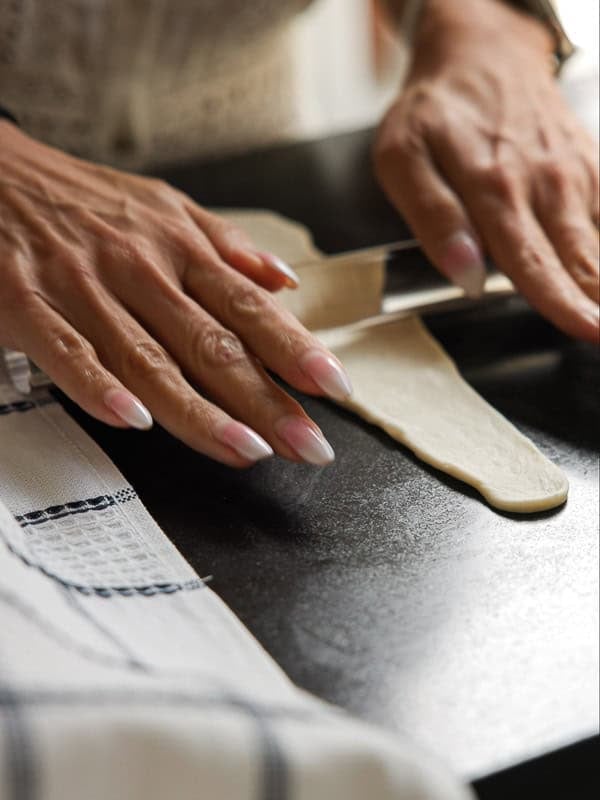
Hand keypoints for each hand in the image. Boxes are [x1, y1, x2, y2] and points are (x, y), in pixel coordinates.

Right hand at [0, 122, 351, 465]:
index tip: (334, 388)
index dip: (295, 349)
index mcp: (179, 247)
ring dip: (201, 410)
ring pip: (150, 359)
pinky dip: (100, 388)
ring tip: (246, 451)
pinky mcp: (28, 304)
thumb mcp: (165, 205)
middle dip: (266, 399)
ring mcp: (84, 288)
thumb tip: (284, 281)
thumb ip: (227, 246)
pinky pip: (69, 351)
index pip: (249, 307)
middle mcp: (141, 269)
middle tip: (307, 444)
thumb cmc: (85, 197)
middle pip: (212, 344)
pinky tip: (136, 422)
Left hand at [374, 0, 598, 341]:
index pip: (531, 261)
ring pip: (597, 243)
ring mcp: (573, 173)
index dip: (560, 302)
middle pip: (578, 259)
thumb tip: (464, 274)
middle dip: (597, 304)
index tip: (587, 330)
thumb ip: (433, 218)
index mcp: (494, 187)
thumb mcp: (404, 160)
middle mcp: (543, 182)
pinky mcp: (589, 166)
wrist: (481, 54)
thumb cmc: (435, 112)